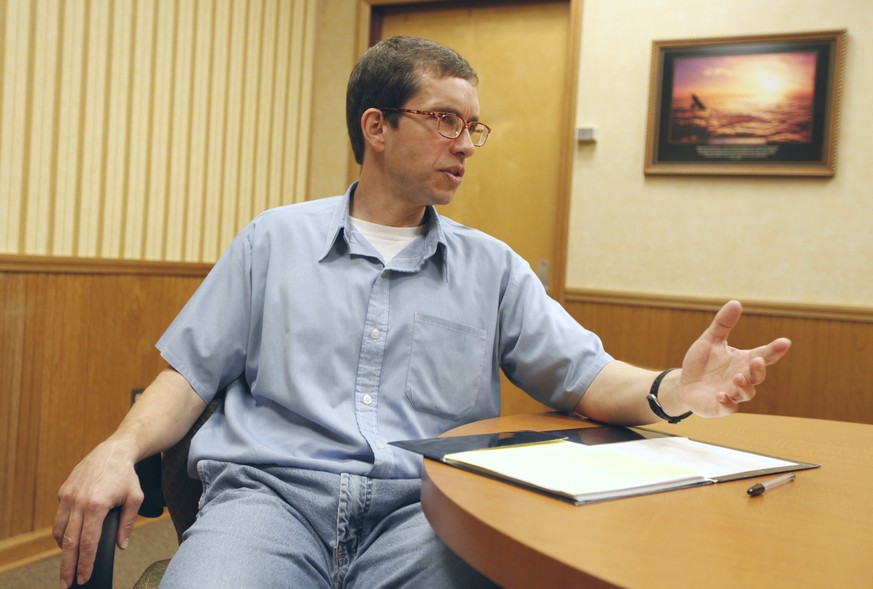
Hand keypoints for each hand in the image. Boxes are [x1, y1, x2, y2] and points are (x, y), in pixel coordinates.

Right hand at [53, 440, 143, 588]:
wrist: (114, 450)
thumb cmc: (127, 475)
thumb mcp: (135, 498)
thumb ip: (128, 524)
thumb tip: (121, 546)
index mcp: (97, 504)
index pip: (88, 542)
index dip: (85, 563)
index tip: (84, 577)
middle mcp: (78, 501)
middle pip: (69, 542)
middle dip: (68, 566)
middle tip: (67, 583)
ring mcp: (68, 496)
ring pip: (60, 531)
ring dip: (62, 551)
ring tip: (67, 565)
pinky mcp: (63, 492)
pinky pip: (59, 518)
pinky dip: (61, 533)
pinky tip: (67, 542)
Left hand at [678, 300, 790, 416]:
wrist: (684, 384)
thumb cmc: (702, 363)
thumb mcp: (710, 340)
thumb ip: (723, 324)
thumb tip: (735, 302)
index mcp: (742, 361)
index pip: (763, 356)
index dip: (774, 350)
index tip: (785, 342)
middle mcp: (742, 378)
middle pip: (758, 376)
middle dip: (759, 369)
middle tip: (756, 360)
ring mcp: (732, 393)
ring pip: (746, 393)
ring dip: (744, 386)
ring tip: (737, 377)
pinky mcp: (720, 406)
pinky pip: (729, 407)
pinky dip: (727, 402)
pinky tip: (721, 395)